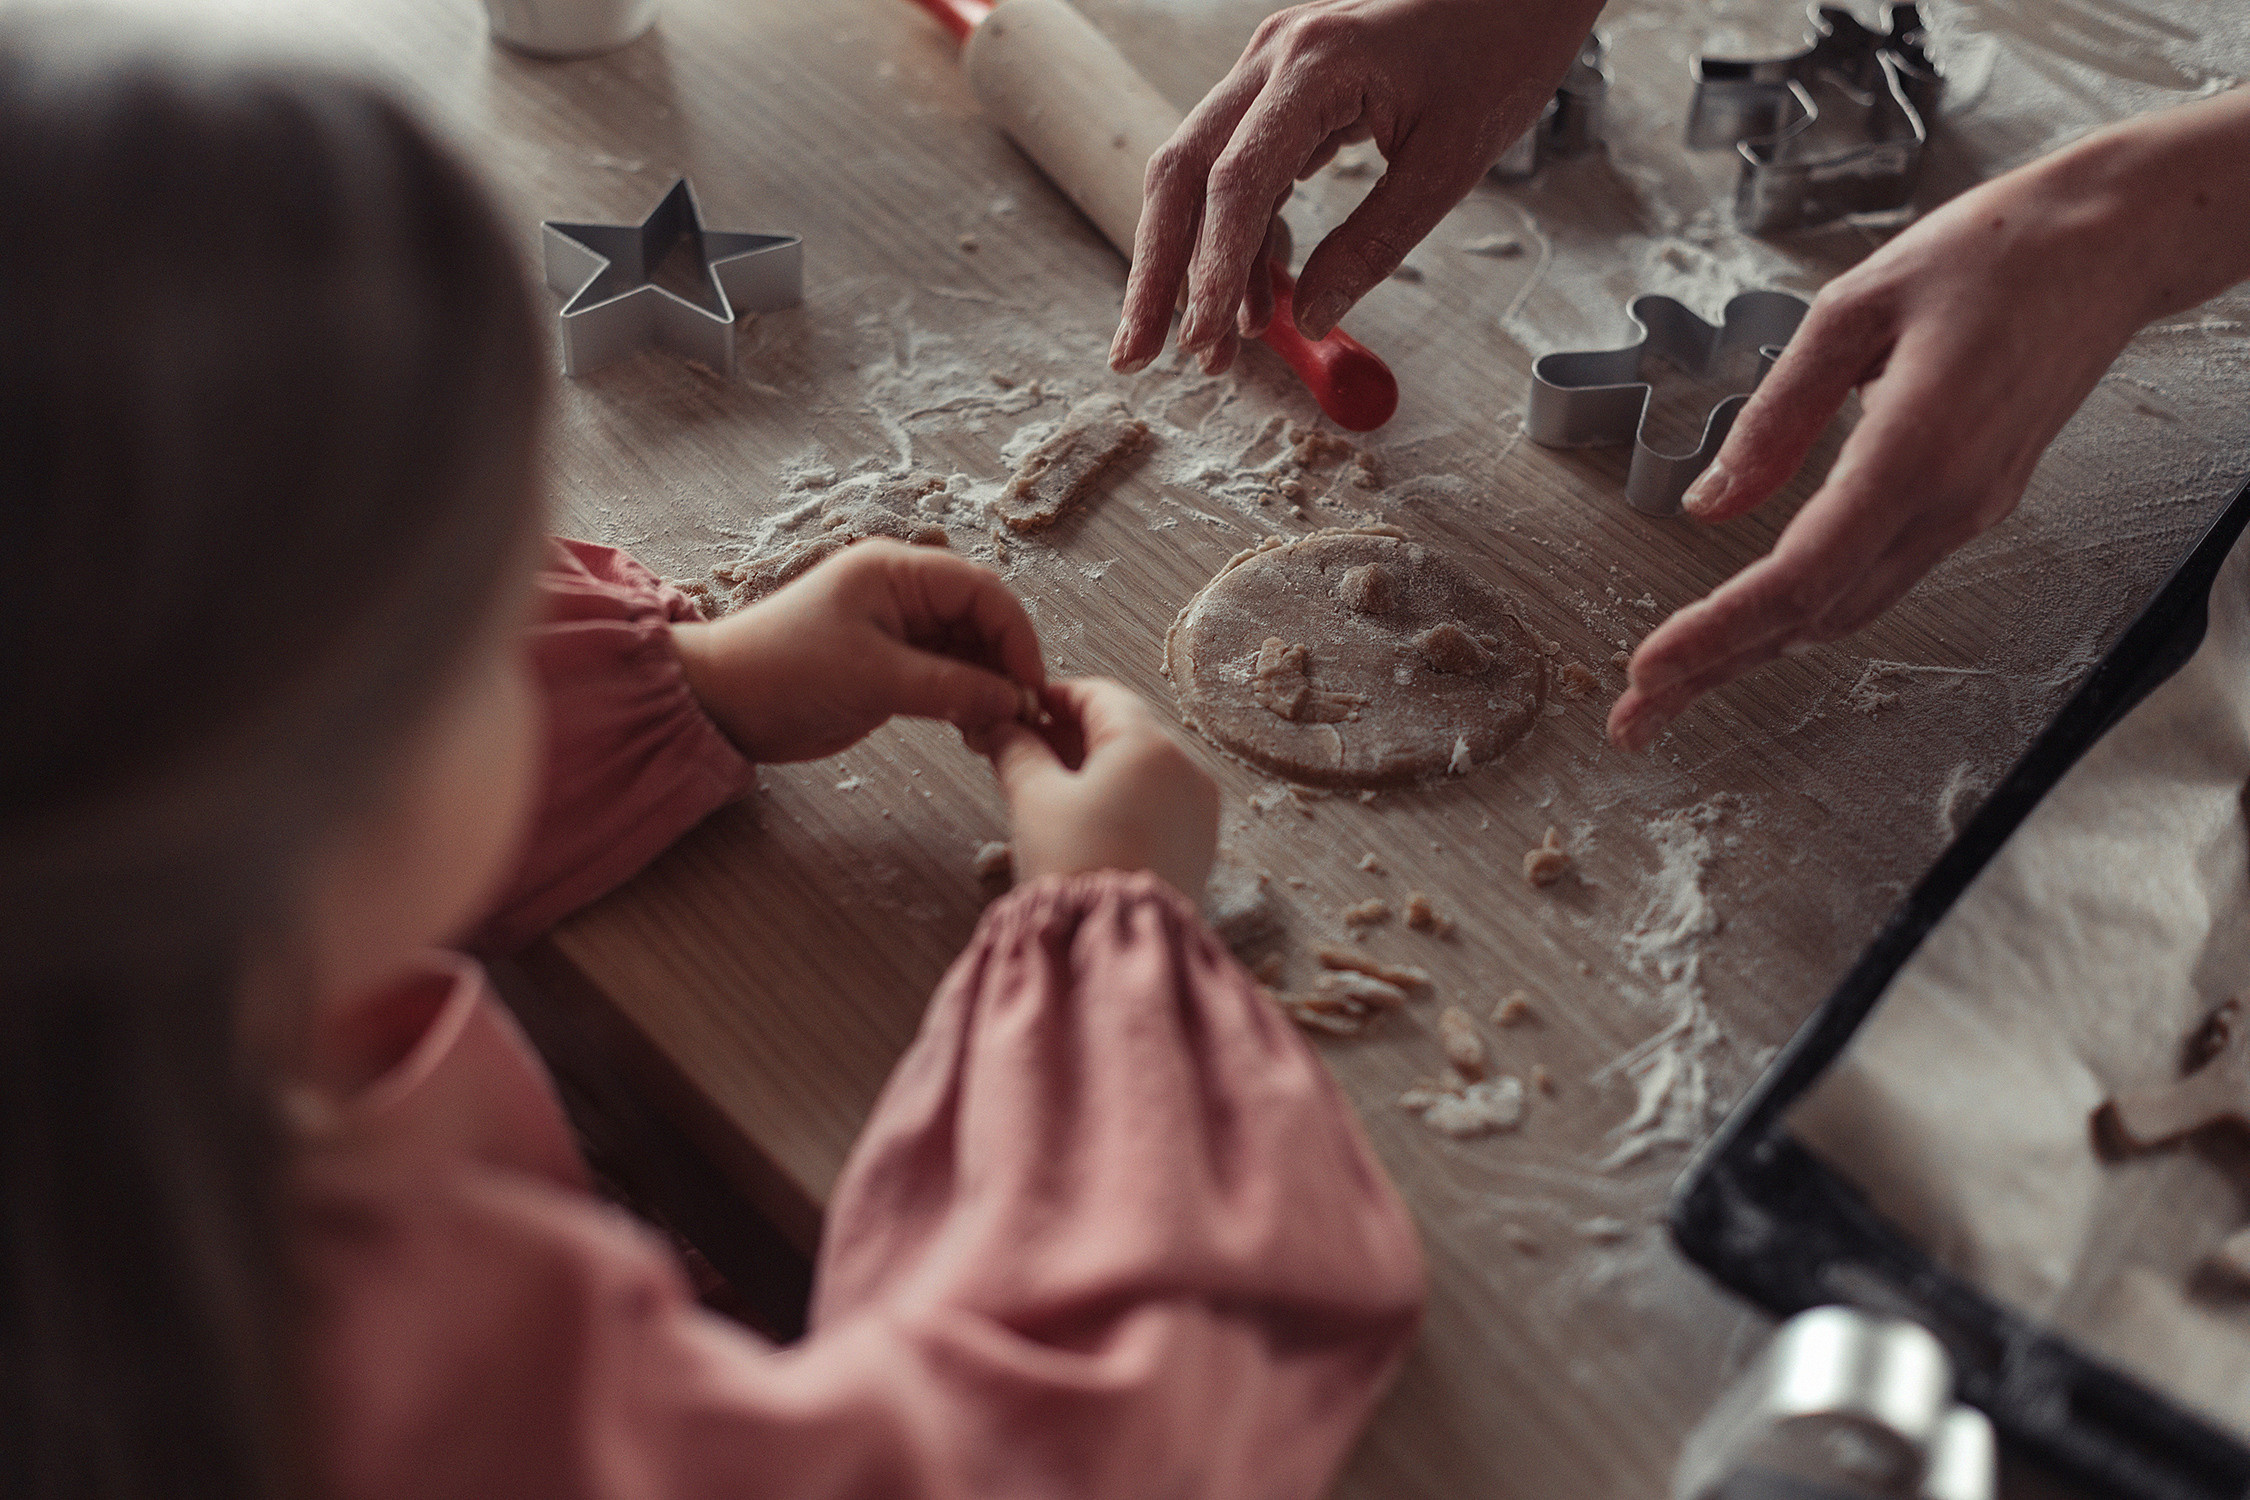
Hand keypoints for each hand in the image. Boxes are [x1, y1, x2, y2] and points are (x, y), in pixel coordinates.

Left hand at [672, 540, 1043, 762]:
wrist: (721, 705)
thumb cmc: (783, 672)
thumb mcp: (876, 679)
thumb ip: (952, 687)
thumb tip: (1013, 701)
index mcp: (896, 572)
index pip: (982, 591)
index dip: (1015, 635)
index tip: (1030, 684)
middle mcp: (902, 593)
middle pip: (981, 619)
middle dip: (1005, 662)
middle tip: (1020, 712)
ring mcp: (898, 630)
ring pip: (968, 651)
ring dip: (987, 685)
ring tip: (997, 726)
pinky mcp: (891, 666)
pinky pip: (947, 675)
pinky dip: (965, 699)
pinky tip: (974, 727)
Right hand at [982, 678, 1218, 898]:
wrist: (1114, 946)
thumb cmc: (1075, 865)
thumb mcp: (1033, 799)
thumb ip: (1016, 751)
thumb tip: (1001, 727)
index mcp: (1149, 744)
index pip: (1099, 694)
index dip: (1055, 697)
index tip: (1021, 709)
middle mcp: (1187, 767)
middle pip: (1124, 728)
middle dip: (1072, 734)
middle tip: (1024, 749)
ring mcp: (1199, 806)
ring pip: (1142, 766)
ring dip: (1095, 766)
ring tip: (1047, 785)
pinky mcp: (1200, 841)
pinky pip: (1158, 800)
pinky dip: (1122, 796)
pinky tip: (1084, 816)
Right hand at [1110, 0, 1601, 376]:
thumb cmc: (1500, 49)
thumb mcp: (1449, 163)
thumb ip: (1374, 243)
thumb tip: (1313, 316)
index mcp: (1317, 65)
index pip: (1236, 179)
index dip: (1213, 269)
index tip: (1204, 339)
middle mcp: (1274, 58)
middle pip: (1182, 172)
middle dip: (1156, 272)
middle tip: (1137, 353)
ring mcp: (1271, 69)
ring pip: (1197, 174)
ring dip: (1193, 264)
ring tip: (1208, 346)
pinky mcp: (1283, 88)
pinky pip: (1238, 170)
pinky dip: (1238, 237)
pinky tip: (1253, 296)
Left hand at [1610, 87, 2249, 750]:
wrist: (2110, 244)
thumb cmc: (1995, 253)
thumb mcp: (1853, 309)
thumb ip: (1776, 414)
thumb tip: (1709, 502)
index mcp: (1916, 448)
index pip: (1802, 574)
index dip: (1719, 633)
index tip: (1652, 669)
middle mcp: (1948, 499)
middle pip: (1817, 615)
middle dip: (1719, 669)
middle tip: (1638, 715)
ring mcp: (1967, 510)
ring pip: (1849, 607)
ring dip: (1758, 649)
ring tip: (1678, 680)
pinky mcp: (1972, 504)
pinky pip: (1878, 577)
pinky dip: (1806, 609)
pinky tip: (1757, 619)